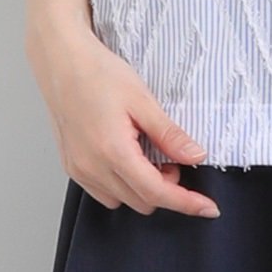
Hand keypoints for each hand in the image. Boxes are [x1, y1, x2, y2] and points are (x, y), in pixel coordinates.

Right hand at [25, 25, 220, 219]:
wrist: (62, 62)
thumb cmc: (99, 73)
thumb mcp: (142, 100)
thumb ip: (169, 134)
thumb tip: (196, 156)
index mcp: (113, 152)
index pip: (157, 193)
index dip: (186, 203)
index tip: (209, 208)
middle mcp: (92, 169)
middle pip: (141, 201)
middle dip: (165, 187)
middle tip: (172, 158)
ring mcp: (79, 171)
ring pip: (122, 200)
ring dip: (142, 187)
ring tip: (148, 153)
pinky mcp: (71, 167)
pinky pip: (103, 191)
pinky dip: (122, 183)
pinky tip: (128, 156)